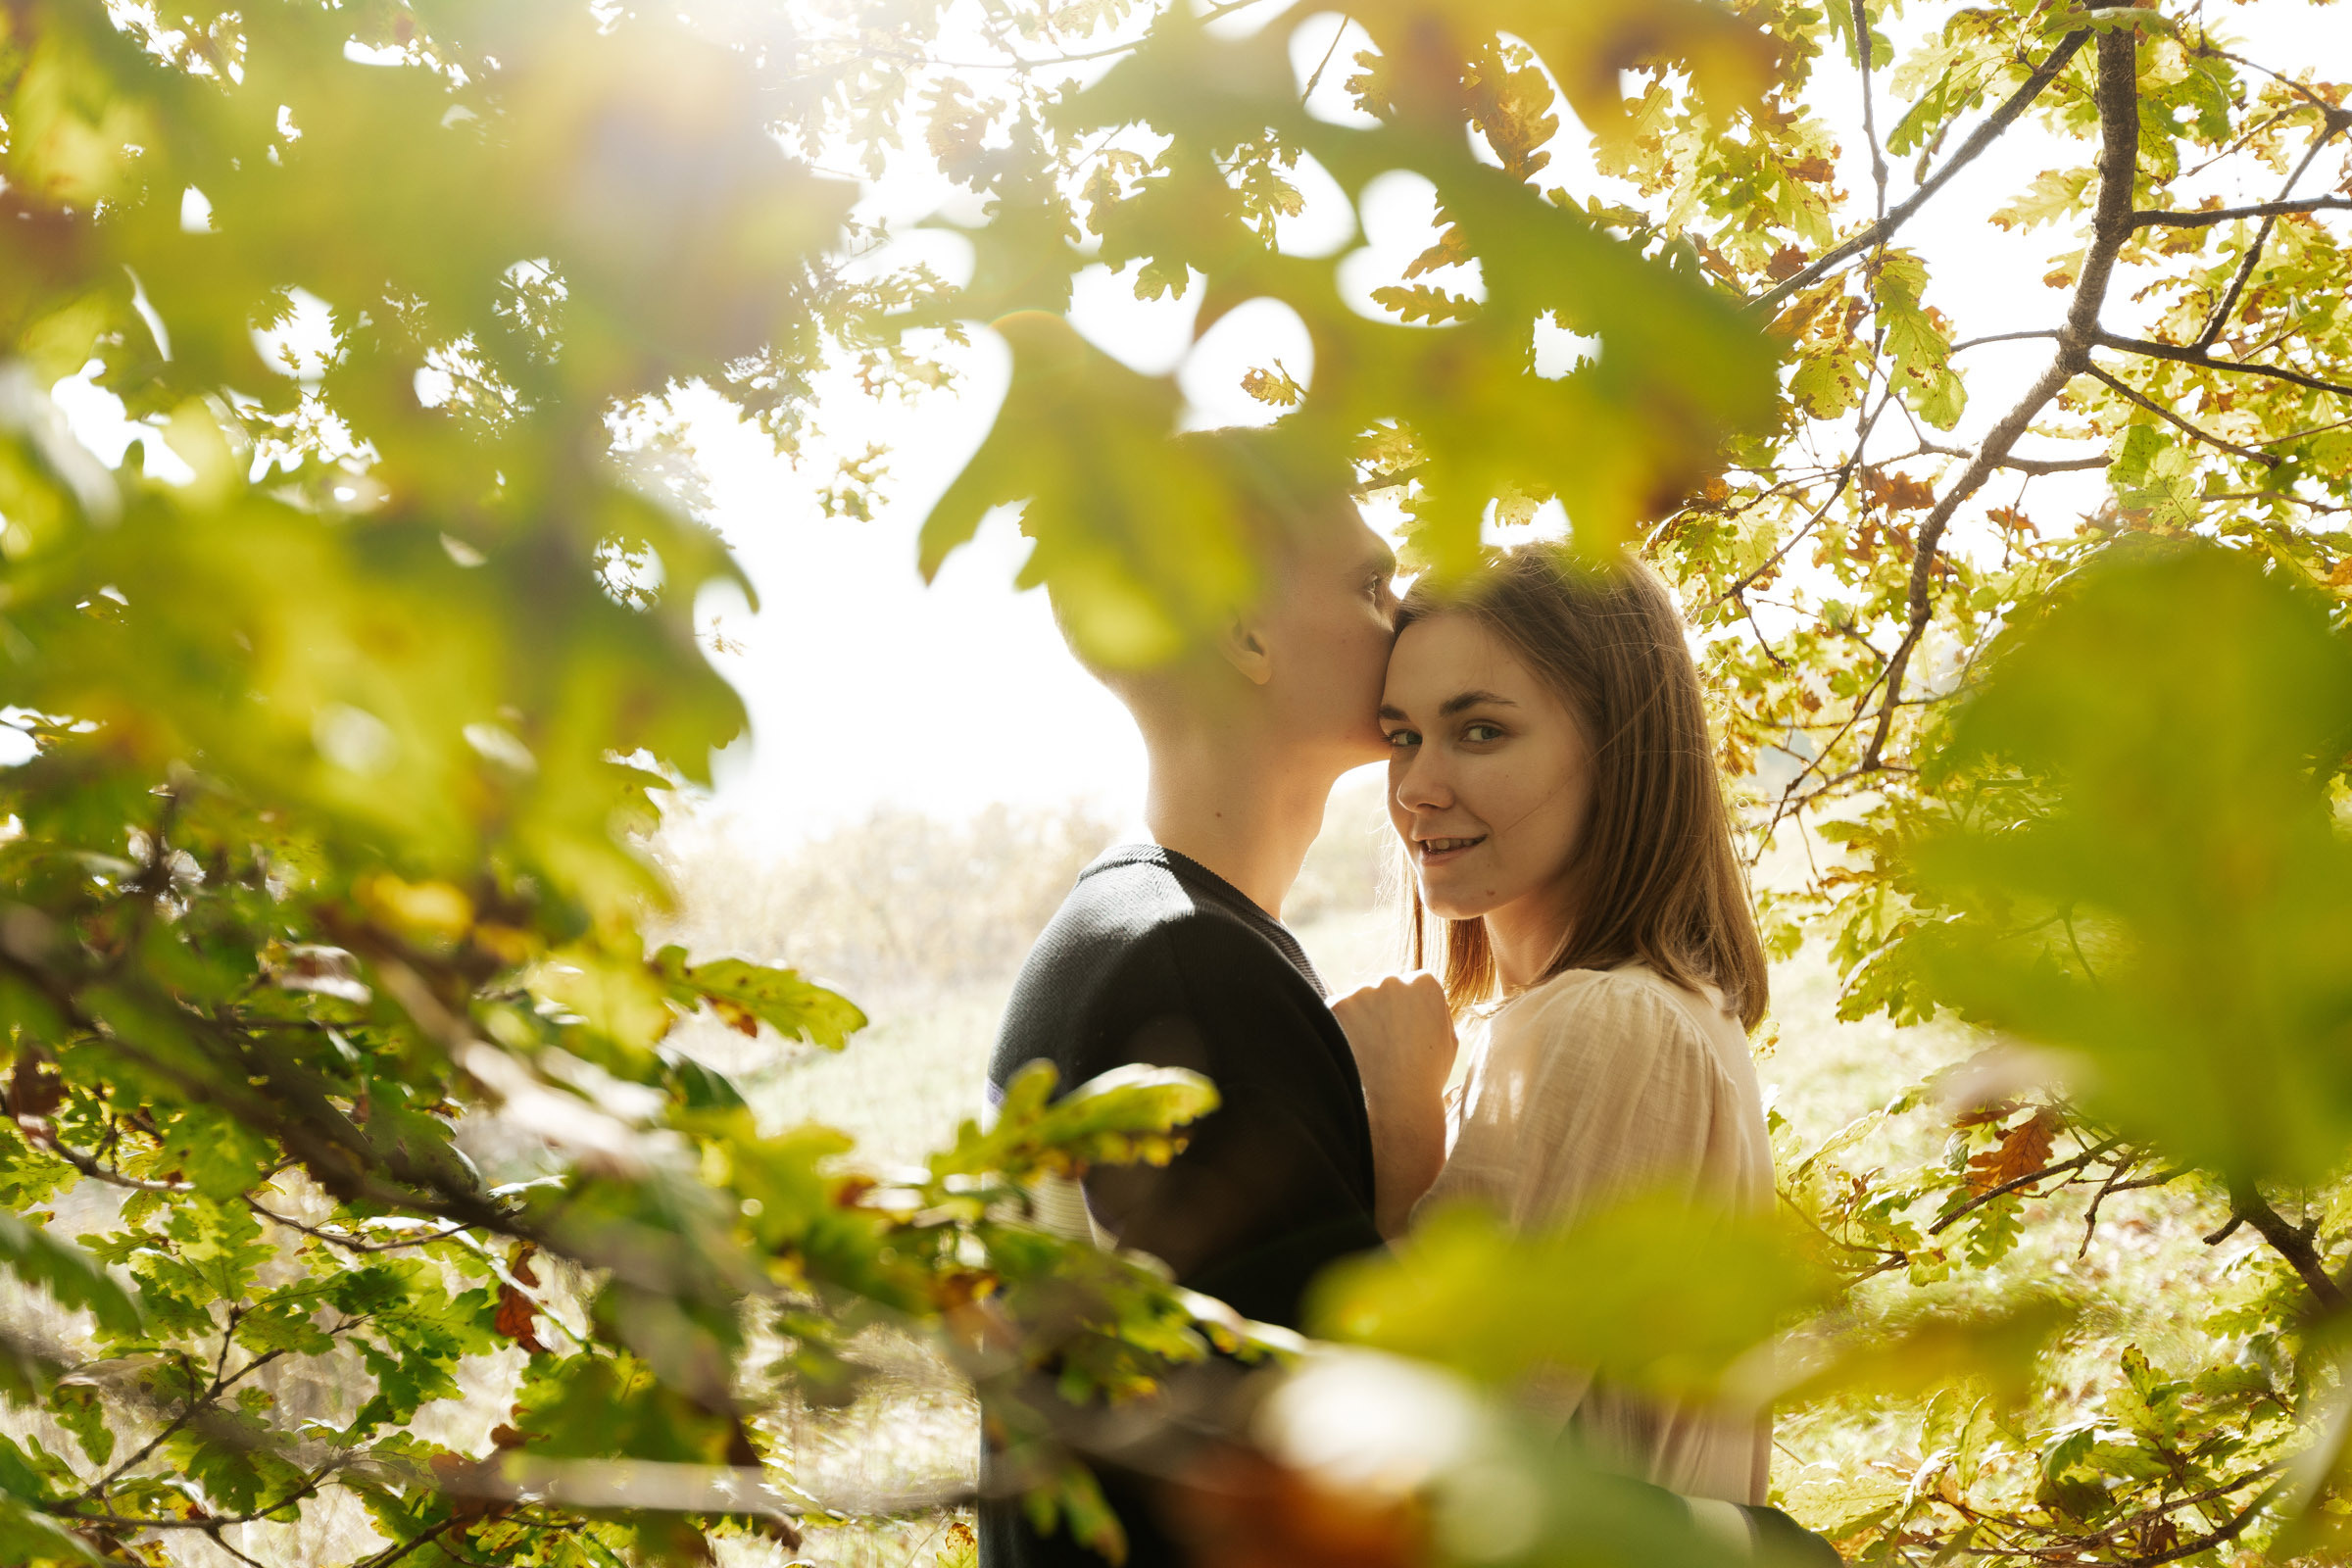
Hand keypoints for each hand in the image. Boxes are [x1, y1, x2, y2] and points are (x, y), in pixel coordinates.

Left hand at [1331, 972, 1456, 1237]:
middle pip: (1381, 991)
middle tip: (1384, 1051)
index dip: (1407, 1015)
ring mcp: (1361, 992)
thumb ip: (1435, 1013)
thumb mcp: (1448, 1042)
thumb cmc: (1425, 1078)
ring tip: (1368, 1058)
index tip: (1405, 1039)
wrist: (1395, 1107)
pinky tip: (1353, 1057)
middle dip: (1380, 1015)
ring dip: (1358, 1024)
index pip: (1410, 987)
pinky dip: (1340, 1034)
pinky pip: (1334, 1016)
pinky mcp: (1334, 1007)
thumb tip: (1421, 1000)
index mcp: (1425, 984)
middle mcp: (1392, 980)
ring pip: (1356, 1004)